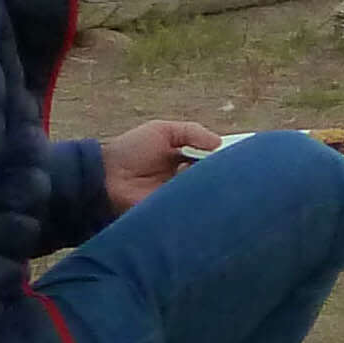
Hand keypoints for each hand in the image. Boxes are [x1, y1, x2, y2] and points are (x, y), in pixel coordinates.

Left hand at [101, 119, 222, 210]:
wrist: (104, 177)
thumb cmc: (130, 150)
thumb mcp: (161, 131)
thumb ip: (192, 131)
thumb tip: (219, 143)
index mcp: (186, 158)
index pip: (214, 158)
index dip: (226, 156)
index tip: (239, 155)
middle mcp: (188, 178)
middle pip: (215, 176)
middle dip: (224, 172)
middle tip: (232, 169)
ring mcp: (182, 196)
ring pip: (209, 192)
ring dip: (213, 186)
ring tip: (217, 180)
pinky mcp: (175, 211)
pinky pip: (195, 208)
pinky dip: (201, 202)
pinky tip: (205, 194)